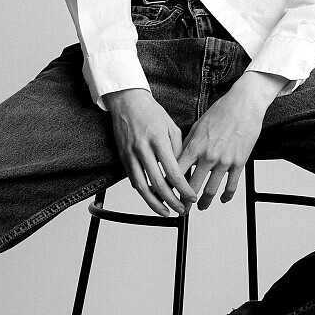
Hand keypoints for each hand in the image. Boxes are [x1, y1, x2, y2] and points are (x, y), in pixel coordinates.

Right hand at [103, 88, 197, 216]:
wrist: (127, 102)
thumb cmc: (151, 112)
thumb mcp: (171, 127)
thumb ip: (178, 150)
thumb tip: (185, 173)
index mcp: (158, 140)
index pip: (172, 172)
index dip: (183, 188)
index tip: (191, 197)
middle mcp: (142, 149)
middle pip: (157, 183)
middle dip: (171, 200)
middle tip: (181, 209)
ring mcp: (130, 154)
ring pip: (142, 187)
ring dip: (154, 203)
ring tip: (166, 212)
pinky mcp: (123, 157)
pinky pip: (133, 180)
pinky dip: (143, 192)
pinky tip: (152, 199)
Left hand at [178, 70, 286, 208]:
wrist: (243, 105)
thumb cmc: (220, 112)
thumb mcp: (197, 126)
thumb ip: (187, 144)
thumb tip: (177, 159)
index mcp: (195, 147)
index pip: (176, 172)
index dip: (169, 186)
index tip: (166, 194)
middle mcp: (208, 157)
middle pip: (192, 186)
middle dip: (184, 201)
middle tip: (180, 209)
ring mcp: (224, 161)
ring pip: (211, 190)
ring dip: (204, 202)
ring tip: (200, 207)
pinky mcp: (239, 163)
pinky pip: (231, 185)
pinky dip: (226, 196)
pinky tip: (222, 199)